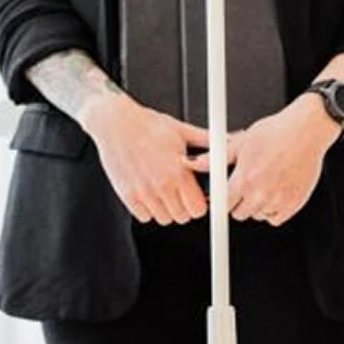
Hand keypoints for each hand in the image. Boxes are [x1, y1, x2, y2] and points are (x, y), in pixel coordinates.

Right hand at [80, 91, 210, 224]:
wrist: (116, 123)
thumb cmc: (147, 125)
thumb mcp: (181, 130)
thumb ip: (207, 140)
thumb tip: (227, 140)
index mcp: (178, 171)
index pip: (198, 209)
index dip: (200, 205)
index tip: (197, 198)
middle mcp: (161, 185)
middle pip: (182, 217)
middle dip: (184, 208)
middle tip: (180, 193)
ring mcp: (143, 193)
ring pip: (164, 219)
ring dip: (167, 210)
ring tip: (164, 193)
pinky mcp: (127, 195)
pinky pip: (144, 217)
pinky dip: (149, 210)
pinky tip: (150, 194)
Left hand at [198, 93, 337, 225]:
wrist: (306, 130)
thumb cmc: (276, 132)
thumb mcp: (241, 141)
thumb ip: (215, 157)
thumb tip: (193, 162)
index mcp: (245, 178)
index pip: (223, 205)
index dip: (221, 200)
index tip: (222, 199)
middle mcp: (261, 192)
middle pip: (239, 214)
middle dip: (239, 202)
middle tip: (245, 186)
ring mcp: (279, 200)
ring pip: (258, 216)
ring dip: (257, 206)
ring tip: (263, 184)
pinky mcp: (294, 203)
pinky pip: (276, 219)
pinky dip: (273, 211)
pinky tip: (274, 193)